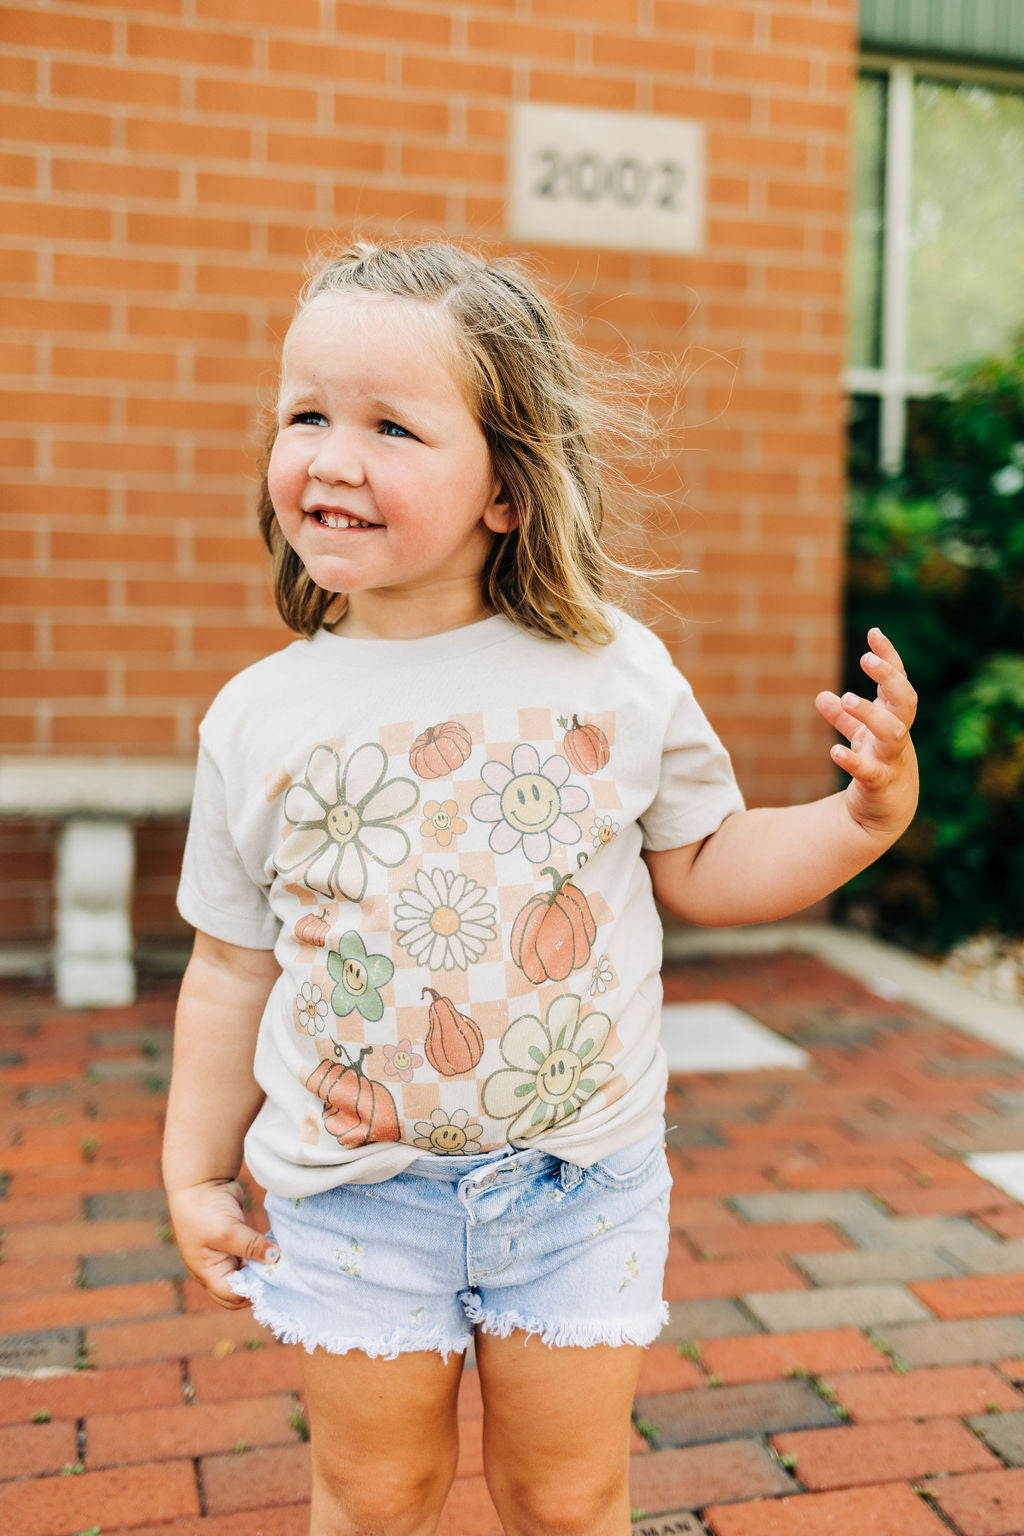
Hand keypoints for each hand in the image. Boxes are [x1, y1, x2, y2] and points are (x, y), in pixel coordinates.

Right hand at [167, 1178, 277, 1309]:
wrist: (200, 1181)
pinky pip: (251, 1257)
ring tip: (282, 1262)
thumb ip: (251, 1246)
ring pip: (247, 1274)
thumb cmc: (204, 1210)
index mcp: (207, 1273)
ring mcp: (225, 1256)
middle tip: (279, 1274)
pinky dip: (262, 1256)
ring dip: (262, 1270)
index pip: (232, 1296)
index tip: (273, 1279)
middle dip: (257, 1286)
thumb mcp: (227, 1230)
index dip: (252, 1292)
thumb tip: (275, 1258)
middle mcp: (215, 1269)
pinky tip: (277, 1250)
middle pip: (239, 1291)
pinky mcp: (236, 1242)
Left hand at [815, 627, 918, 842]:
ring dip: (871, 715)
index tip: (874, 633)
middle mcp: (898, 736)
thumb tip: (821, 696)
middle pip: (905, 701)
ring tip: (846, 699)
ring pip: (893, 733)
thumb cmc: (879, 768)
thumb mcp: (862, 740)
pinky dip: (853, 761)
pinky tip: (834, 751)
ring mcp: (893, 761)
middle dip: (889, 678)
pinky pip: (870, 772)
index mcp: (895, 720)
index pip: (899, 683)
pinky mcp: (880, 787)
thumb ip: (844, 718)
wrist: (884, 816)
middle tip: (865, 660)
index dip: (890, 658)